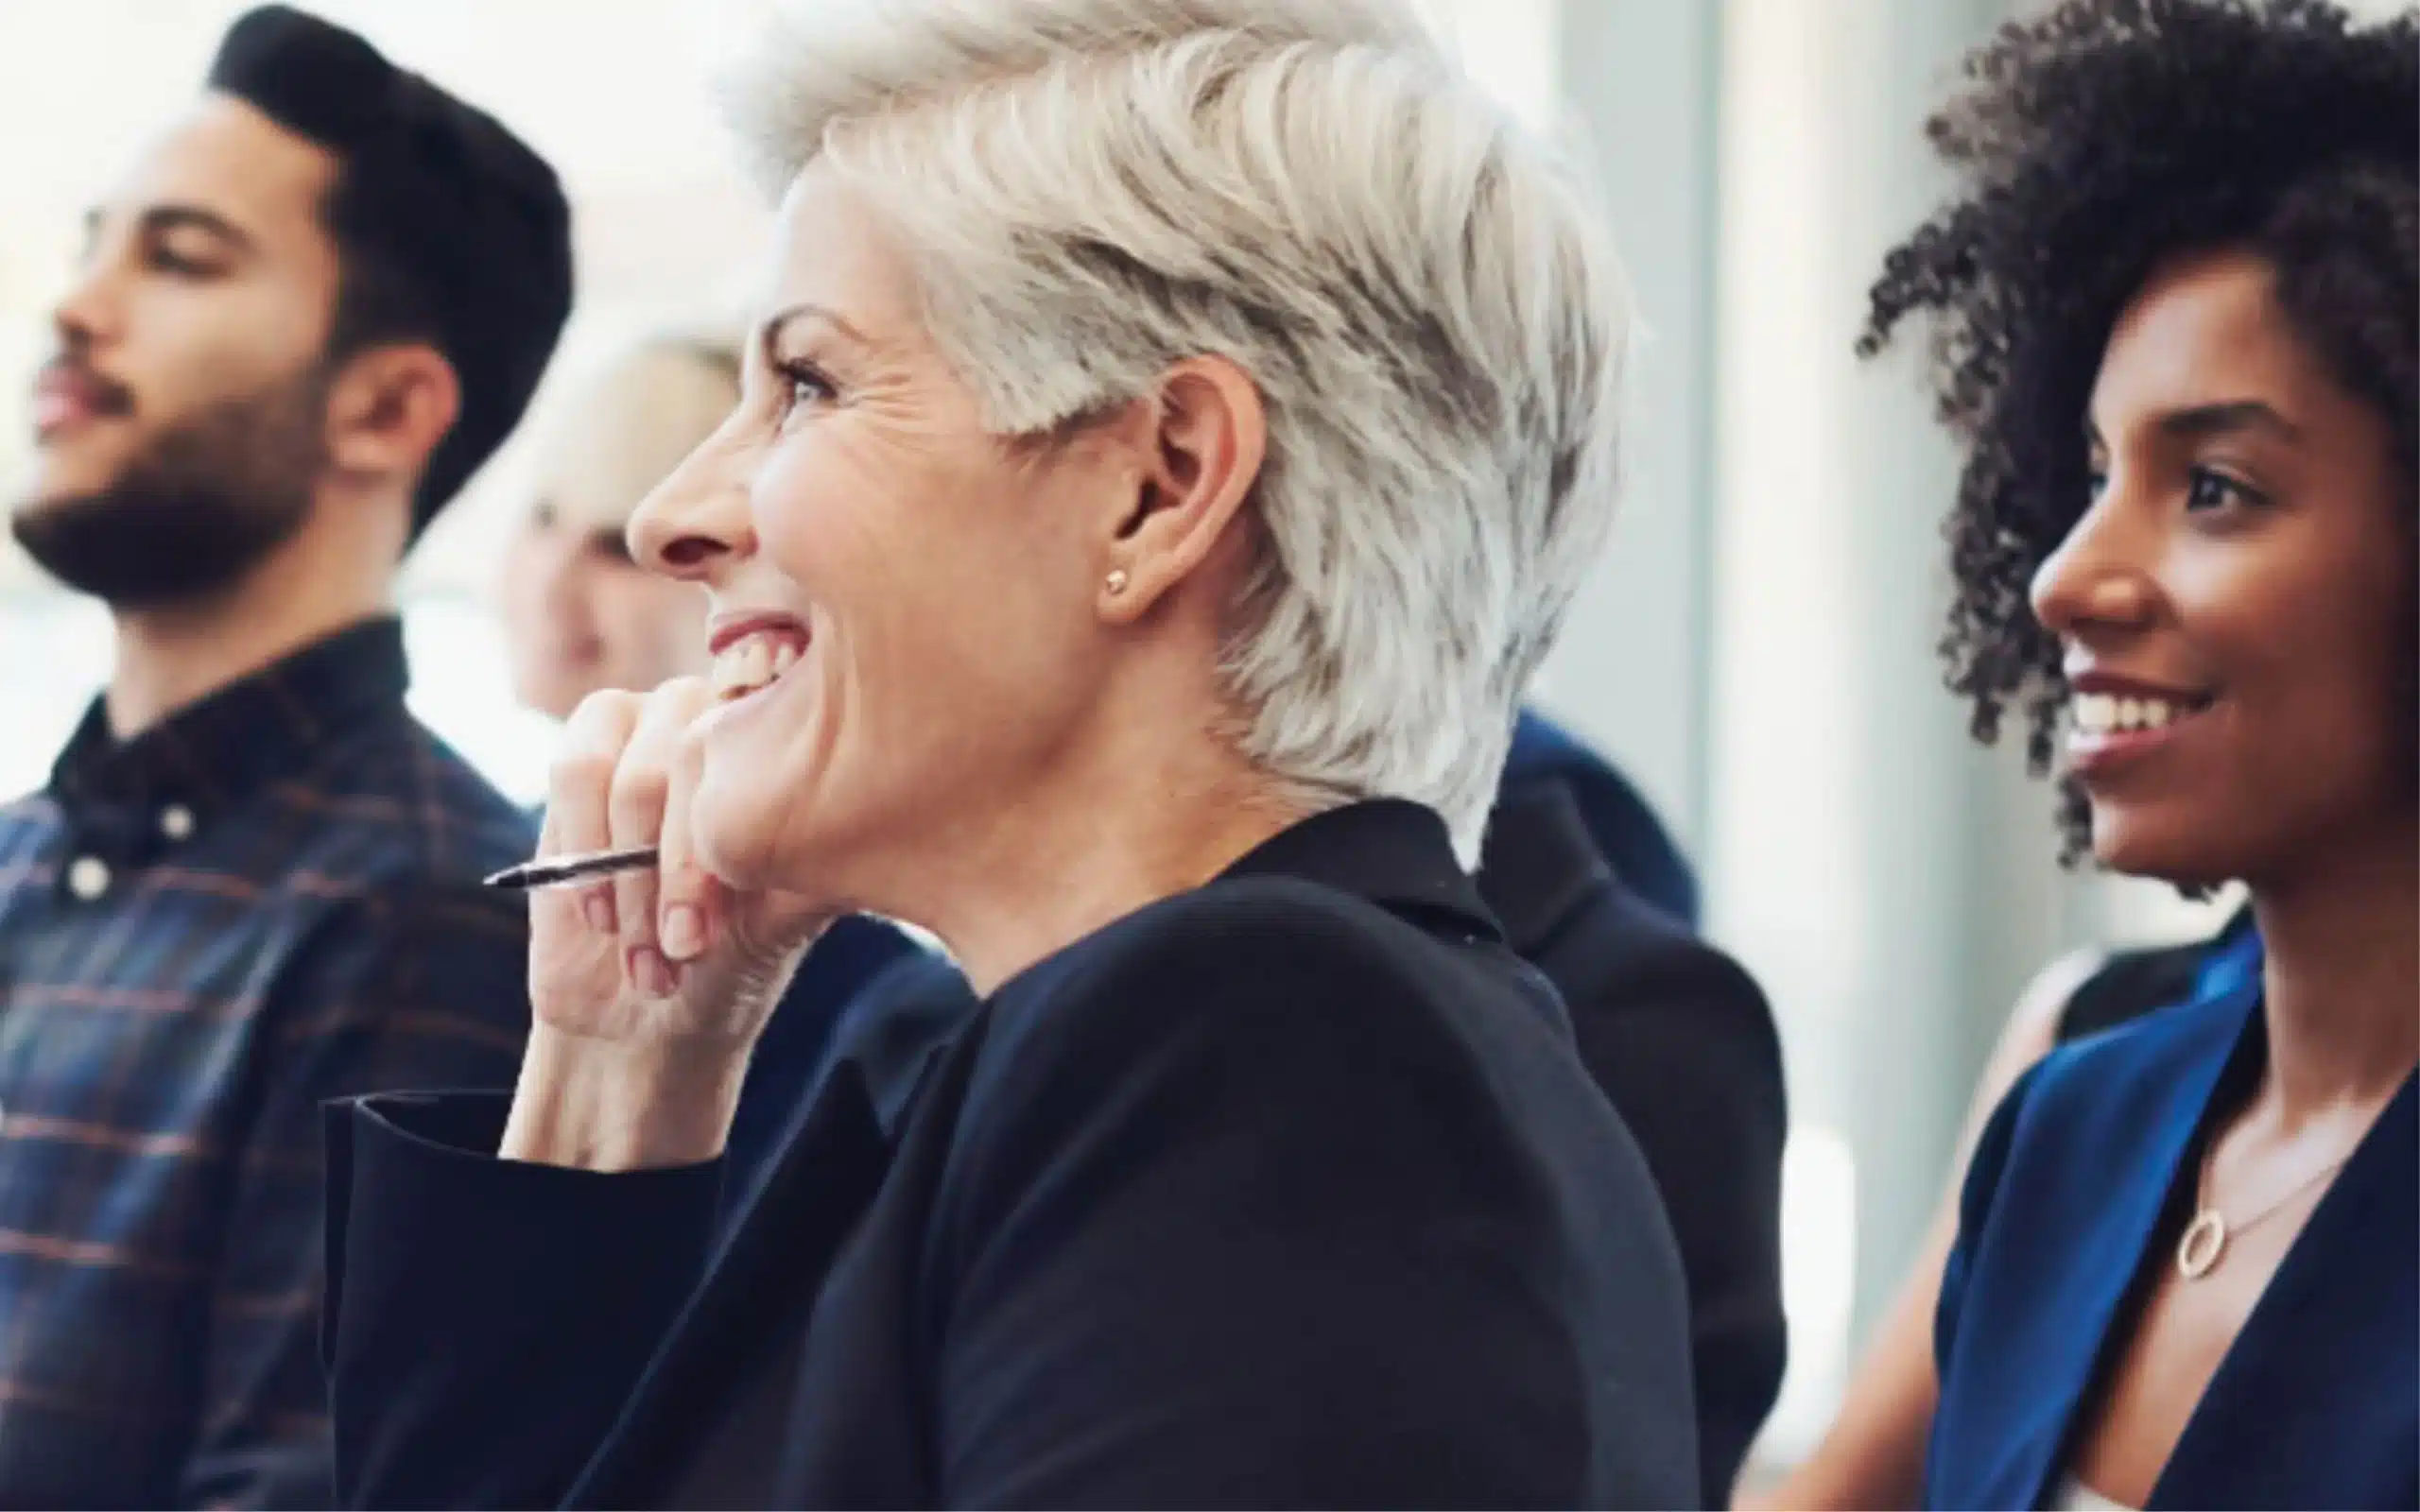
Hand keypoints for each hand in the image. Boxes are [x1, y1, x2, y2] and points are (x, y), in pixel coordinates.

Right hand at [502, 677, 833, 1169]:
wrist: (647, 1015)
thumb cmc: (732, 962)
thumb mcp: (784, 922)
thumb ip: (816, 869)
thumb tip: (858, 834)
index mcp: (797, 750)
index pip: (763, 754)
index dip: (723, 849)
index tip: (708, 937)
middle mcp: (731, 722)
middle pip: (687, 760)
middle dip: (672, 871)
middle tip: (679, 950)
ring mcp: (658, 729)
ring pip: (627, 774)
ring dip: (625, 874)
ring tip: (644, 948)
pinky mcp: (589, 755)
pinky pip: (575, 768)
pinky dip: (584, 848)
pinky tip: (601, 915)